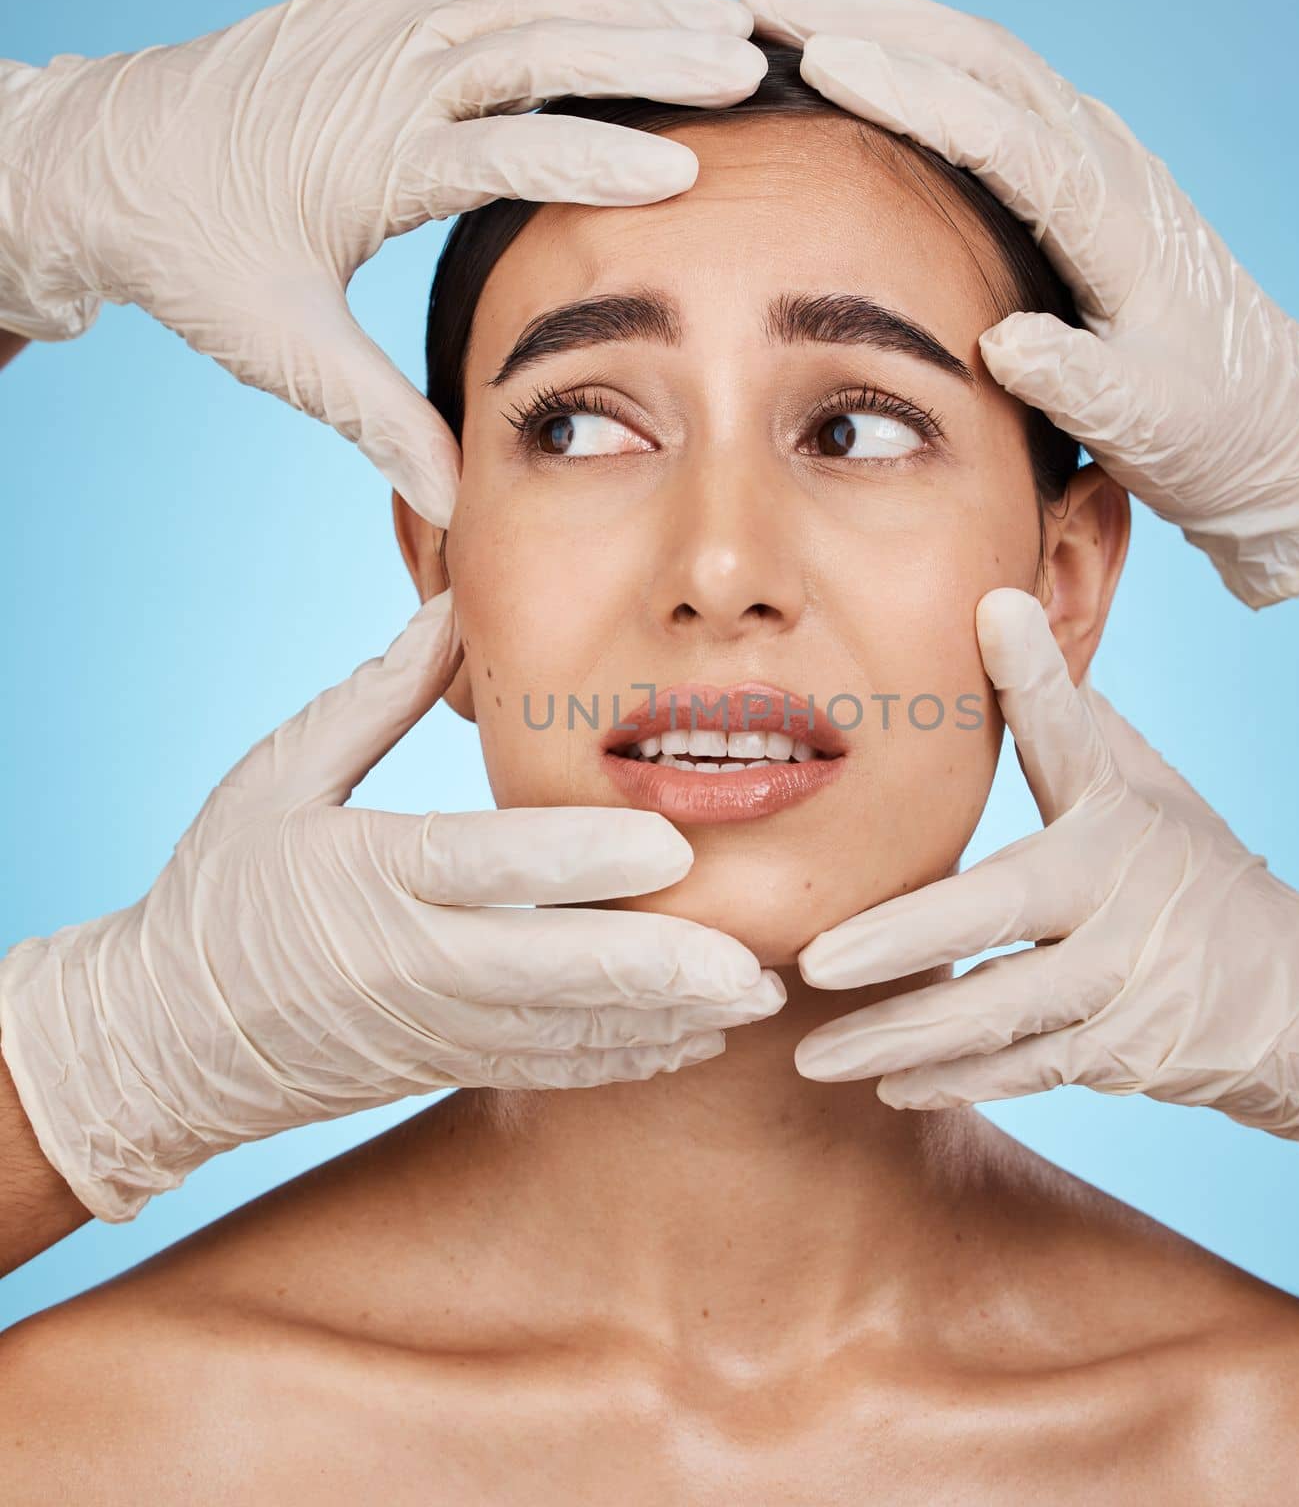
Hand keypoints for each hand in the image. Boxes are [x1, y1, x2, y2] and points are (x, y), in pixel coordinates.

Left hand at [0, 0, 764, 525]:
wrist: (104, 156)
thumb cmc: (196, 253)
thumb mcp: (282, 347)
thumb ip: (380, 420)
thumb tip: (457, 508)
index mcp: (368, 159)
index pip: (504, 149)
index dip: (598, 158)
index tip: (686, 170)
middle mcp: (379, 74)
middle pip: (535, 47)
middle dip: (648, 52)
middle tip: (744, 62)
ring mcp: (376, 24)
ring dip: (626, 3)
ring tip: (719, 17)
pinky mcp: (373, 2)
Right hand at [0, 590, 783, 1222]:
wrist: (160, 1042)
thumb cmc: (222, 893)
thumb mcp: (278, 777)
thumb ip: (376, 695)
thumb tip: (455, 609)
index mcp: (367, 873)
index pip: (489, 864)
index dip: (582, 862)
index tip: (671, 848)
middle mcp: (409, 960)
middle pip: (553, 970)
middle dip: (662, 969)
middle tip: (754, 959)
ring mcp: (433, 1026)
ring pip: (569, 1033)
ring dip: (667, 1021)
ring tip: (757, 1001)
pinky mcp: (447, 1063)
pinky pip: (549, 1069)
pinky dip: (624, 1060)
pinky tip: (692, 1043)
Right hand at [741, 0, 1298, 608]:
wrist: (1273, 419)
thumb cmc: (1209, 427)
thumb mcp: (1149, 423)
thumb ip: (1082, 384)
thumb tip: (1004, 343)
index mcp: (1117, 221)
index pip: (1003, 132)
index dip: (913, 92)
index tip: (821, 61)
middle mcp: (1107, 164)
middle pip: (982, 60)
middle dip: (871, 19)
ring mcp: (1095, 158)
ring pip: (981, 62)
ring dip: (884, 26)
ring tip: (781, 12)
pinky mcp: (1078, 173)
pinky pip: (988, 94)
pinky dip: (914, 63)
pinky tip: (855, 65)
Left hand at [792, 588, 1298, 1232]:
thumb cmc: (1199, 876)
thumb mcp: (1152, 790)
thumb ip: (1071, 722)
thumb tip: (999, 610)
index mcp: (1120, 818)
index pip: (1067, 742)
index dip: (1032, 680)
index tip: (991, 617)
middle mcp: (1124, 899)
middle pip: (1001, 920)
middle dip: (900, 946)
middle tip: (811, 962)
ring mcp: (1128, 986)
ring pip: (998, 1017)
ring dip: (900, 1039)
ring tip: (810, 1055)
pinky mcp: (1126, 1055)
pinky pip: (1025, 1070)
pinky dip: (956, 1079)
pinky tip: (886, 1084)